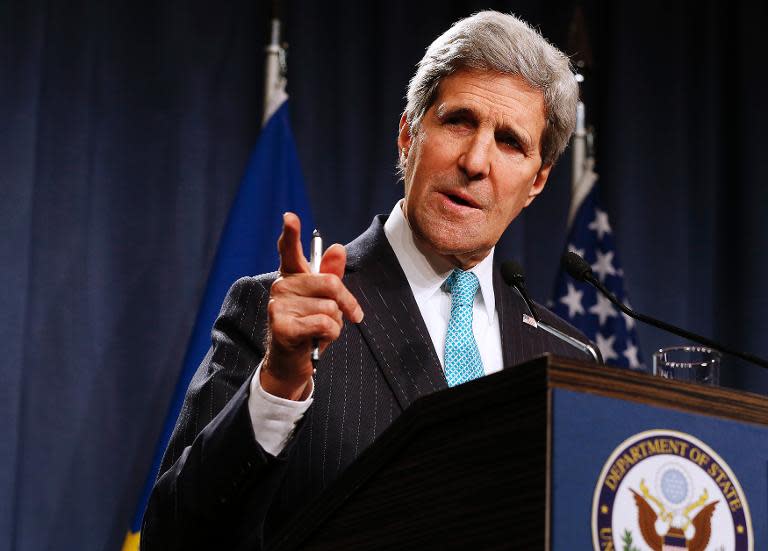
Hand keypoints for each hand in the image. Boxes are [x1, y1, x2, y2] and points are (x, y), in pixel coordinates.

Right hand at [261, 213, 363, 399]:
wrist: (293, 362)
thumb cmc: (310, 327)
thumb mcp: (325, 300)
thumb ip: (331, 274)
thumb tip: (338, 247)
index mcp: (292, 275)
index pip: (289, 250)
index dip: (290, 232)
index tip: (290, 217)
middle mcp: (282, 285)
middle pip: (331, 283)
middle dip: (347, 304)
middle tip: (349, 316)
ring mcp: (278, 305)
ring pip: (330, 307)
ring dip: (336, 325)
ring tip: (321, 332)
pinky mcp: (281, 326)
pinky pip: (324, 324)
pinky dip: (329, 336)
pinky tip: (316, 340)